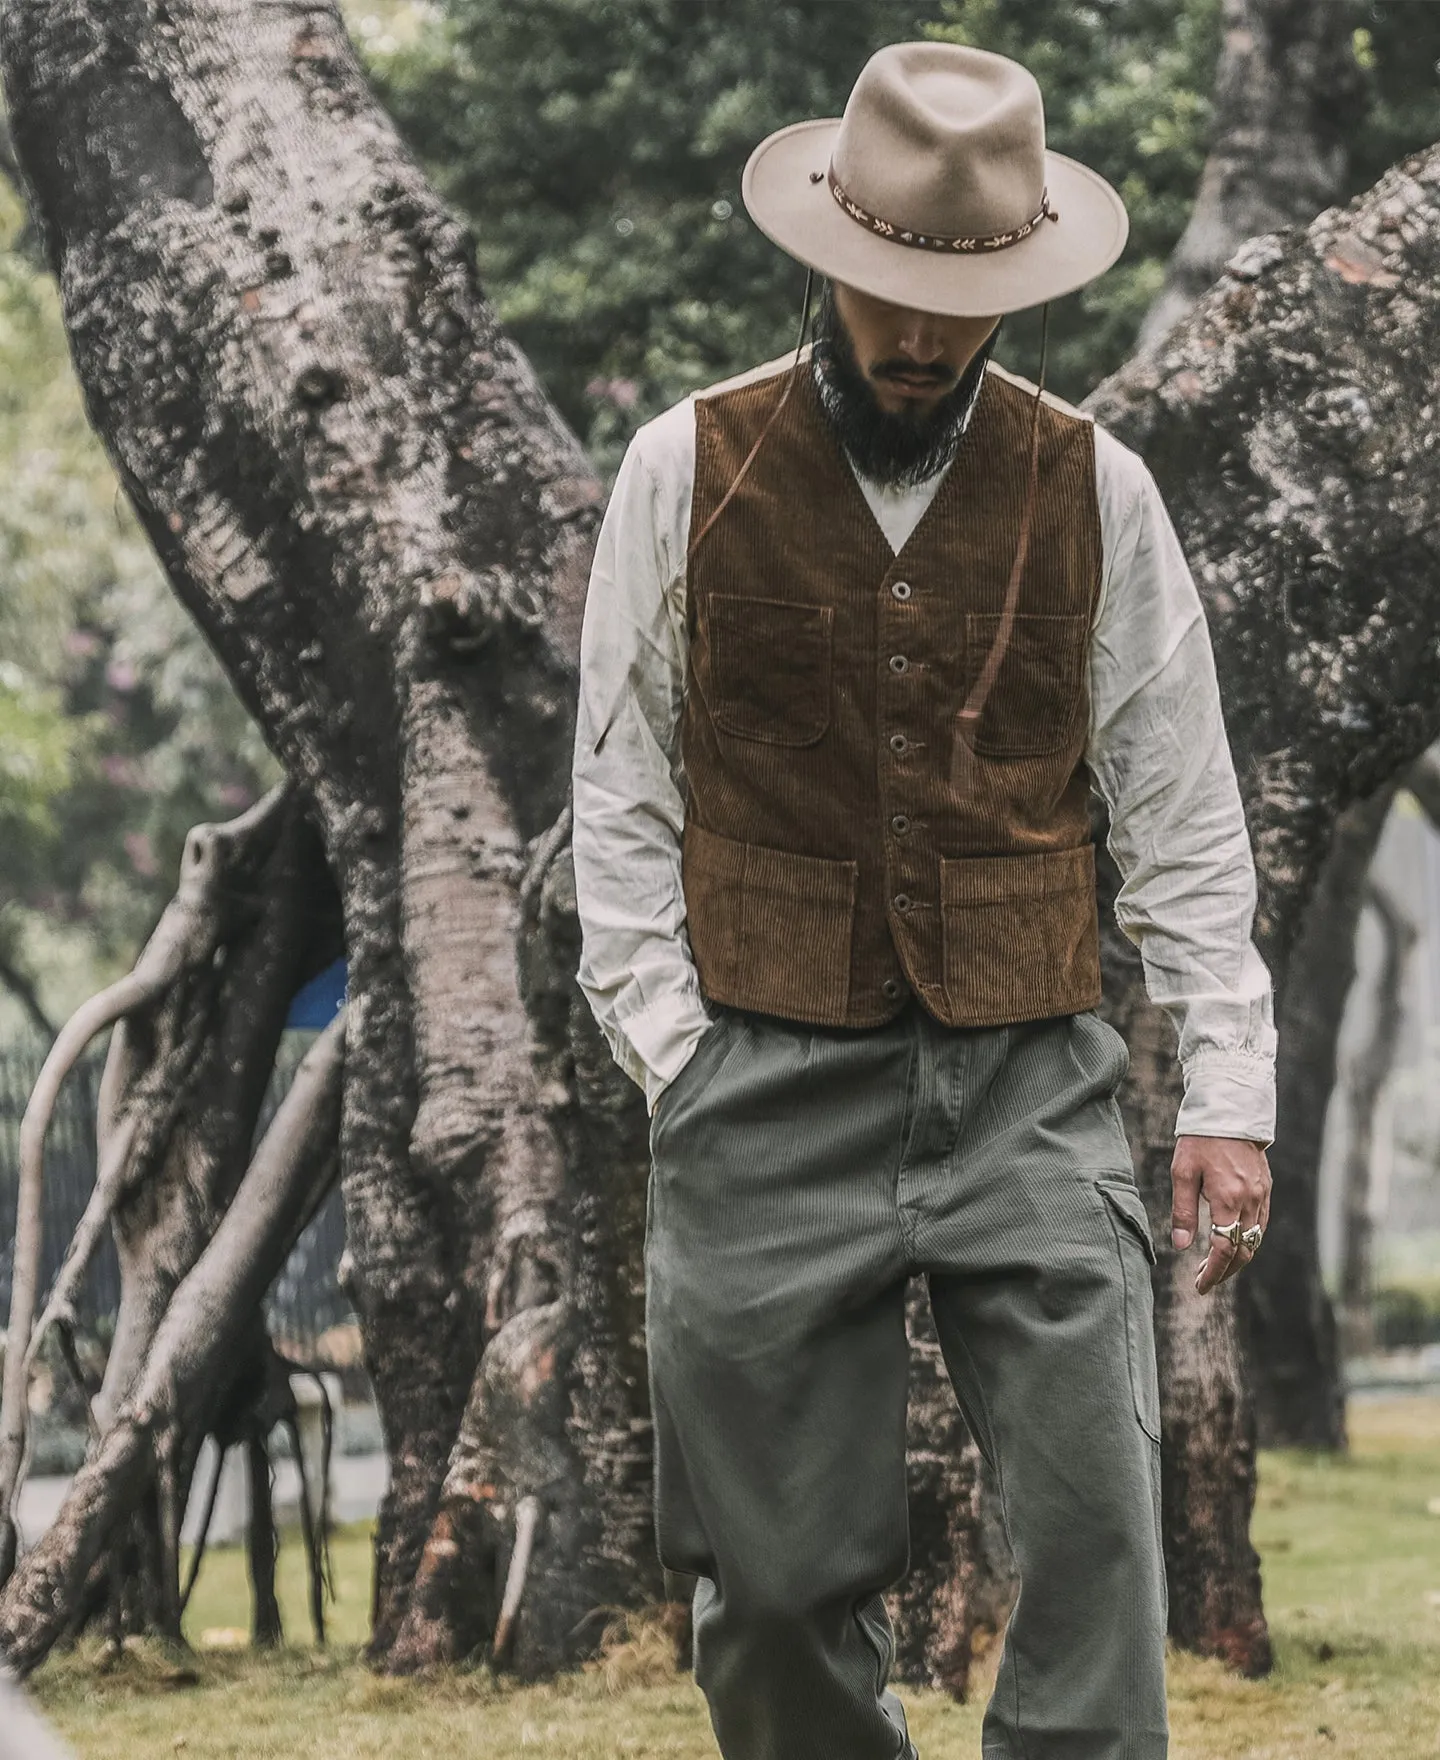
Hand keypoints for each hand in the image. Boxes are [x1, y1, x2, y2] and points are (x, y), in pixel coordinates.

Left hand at [1171, 1135, 1270, 1295]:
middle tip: (1204, 1280)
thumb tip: (1180, 1246)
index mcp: (1228, 1199)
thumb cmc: (1200, 1140)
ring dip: (1237, 1258)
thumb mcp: (1183, 1173)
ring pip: (1255, 1240)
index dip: (1212, 1272)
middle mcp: (1250, 1201)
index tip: (1200, 1286)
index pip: (1223, 1249)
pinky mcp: (1266, 1188)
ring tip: (1214, 1266)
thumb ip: (1183, 1211)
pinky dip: (1248, 1240)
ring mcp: (1262, 1195)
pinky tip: (1232, 1241)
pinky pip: (1261, 1223)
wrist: (1230, 1112)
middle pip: (1243, 1251)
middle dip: (1224, 1271)